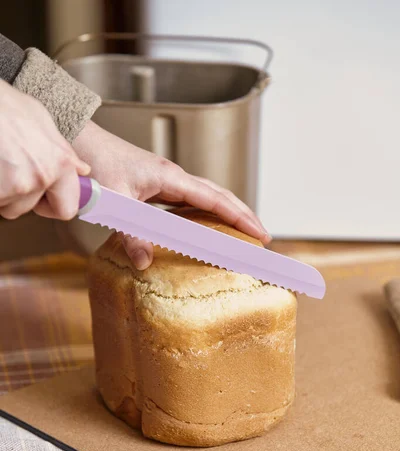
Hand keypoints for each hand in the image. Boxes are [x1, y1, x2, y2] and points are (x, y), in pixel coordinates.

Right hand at [0, 80, 89, 220]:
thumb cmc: (4, 105)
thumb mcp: (41, 120)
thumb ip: (61, 151)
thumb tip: (80, 170)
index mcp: (60, 162)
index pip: (67, 209)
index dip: (52, 204)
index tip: (42, 199)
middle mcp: (42, 177)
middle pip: (28, 207)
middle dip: (18, 195)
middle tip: (8, 168)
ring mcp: (16, 185)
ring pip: (8, 205)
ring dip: (2, 191)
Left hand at [73, 120, 270, 269]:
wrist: (78, 139)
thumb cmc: (96, 162)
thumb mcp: (114, 201)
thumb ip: (130, 233)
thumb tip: (146, 263)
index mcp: (171, 177)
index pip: (216, 199)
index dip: (240, 217)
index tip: (260, 233)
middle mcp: (173, 176)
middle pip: (219, 195)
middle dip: (243, 214)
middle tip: (262, 236)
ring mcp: (166, 180)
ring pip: (207, 196)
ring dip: (227, 212)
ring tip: (241, 232)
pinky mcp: (156, 185)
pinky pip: (190, 200)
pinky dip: (205, 212)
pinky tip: (204, 225)